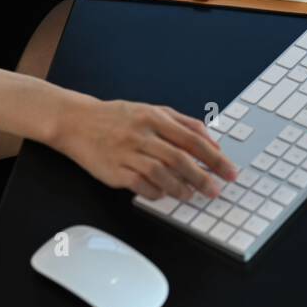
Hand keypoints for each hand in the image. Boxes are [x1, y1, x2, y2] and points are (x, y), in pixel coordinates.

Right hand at [51, 95, 237, 200]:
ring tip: (190, 195)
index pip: (192, 139)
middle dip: (202, 177)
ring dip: (180, 188)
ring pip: (160, 174)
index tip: (230, 171)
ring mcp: (127, 152)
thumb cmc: (119, 118)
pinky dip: (155, 192)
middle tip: (216, 190)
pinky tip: (163, 194)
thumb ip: (184, 123)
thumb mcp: (153, 111)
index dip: (215, 157)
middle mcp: (142, 134)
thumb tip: (213, 142)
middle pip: (179, 159)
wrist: (77, 122)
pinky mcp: (113, 170)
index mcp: (155, 118)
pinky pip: (140, 185)